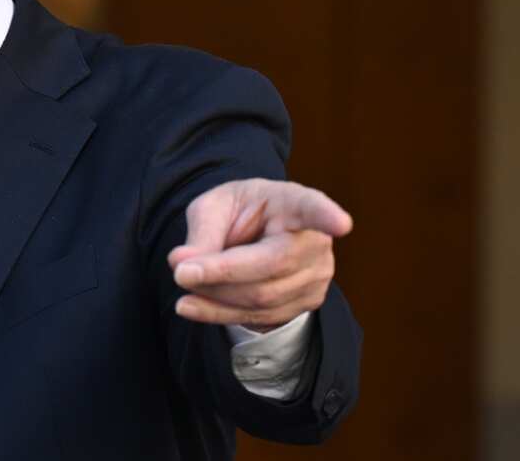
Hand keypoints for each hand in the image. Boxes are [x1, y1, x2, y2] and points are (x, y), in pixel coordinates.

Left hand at [167, 178, 352, 330]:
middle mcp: (315, 241)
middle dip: (223, 273)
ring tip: (182, 284)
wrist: (255, 236)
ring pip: (263, 297)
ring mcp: (316, 276)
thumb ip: (202, 232)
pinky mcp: (305, 304)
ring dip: (215, 296)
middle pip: (273, 264)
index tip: (340, 222)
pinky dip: (219, 314)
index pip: (313, 208)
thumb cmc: (237, 213)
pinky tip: (190, 307)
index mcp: (293, 203)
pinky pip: (260, 316)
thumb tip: (182, 263)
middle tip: (179, 272)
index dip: (326, 215)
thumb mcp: (214, 207)